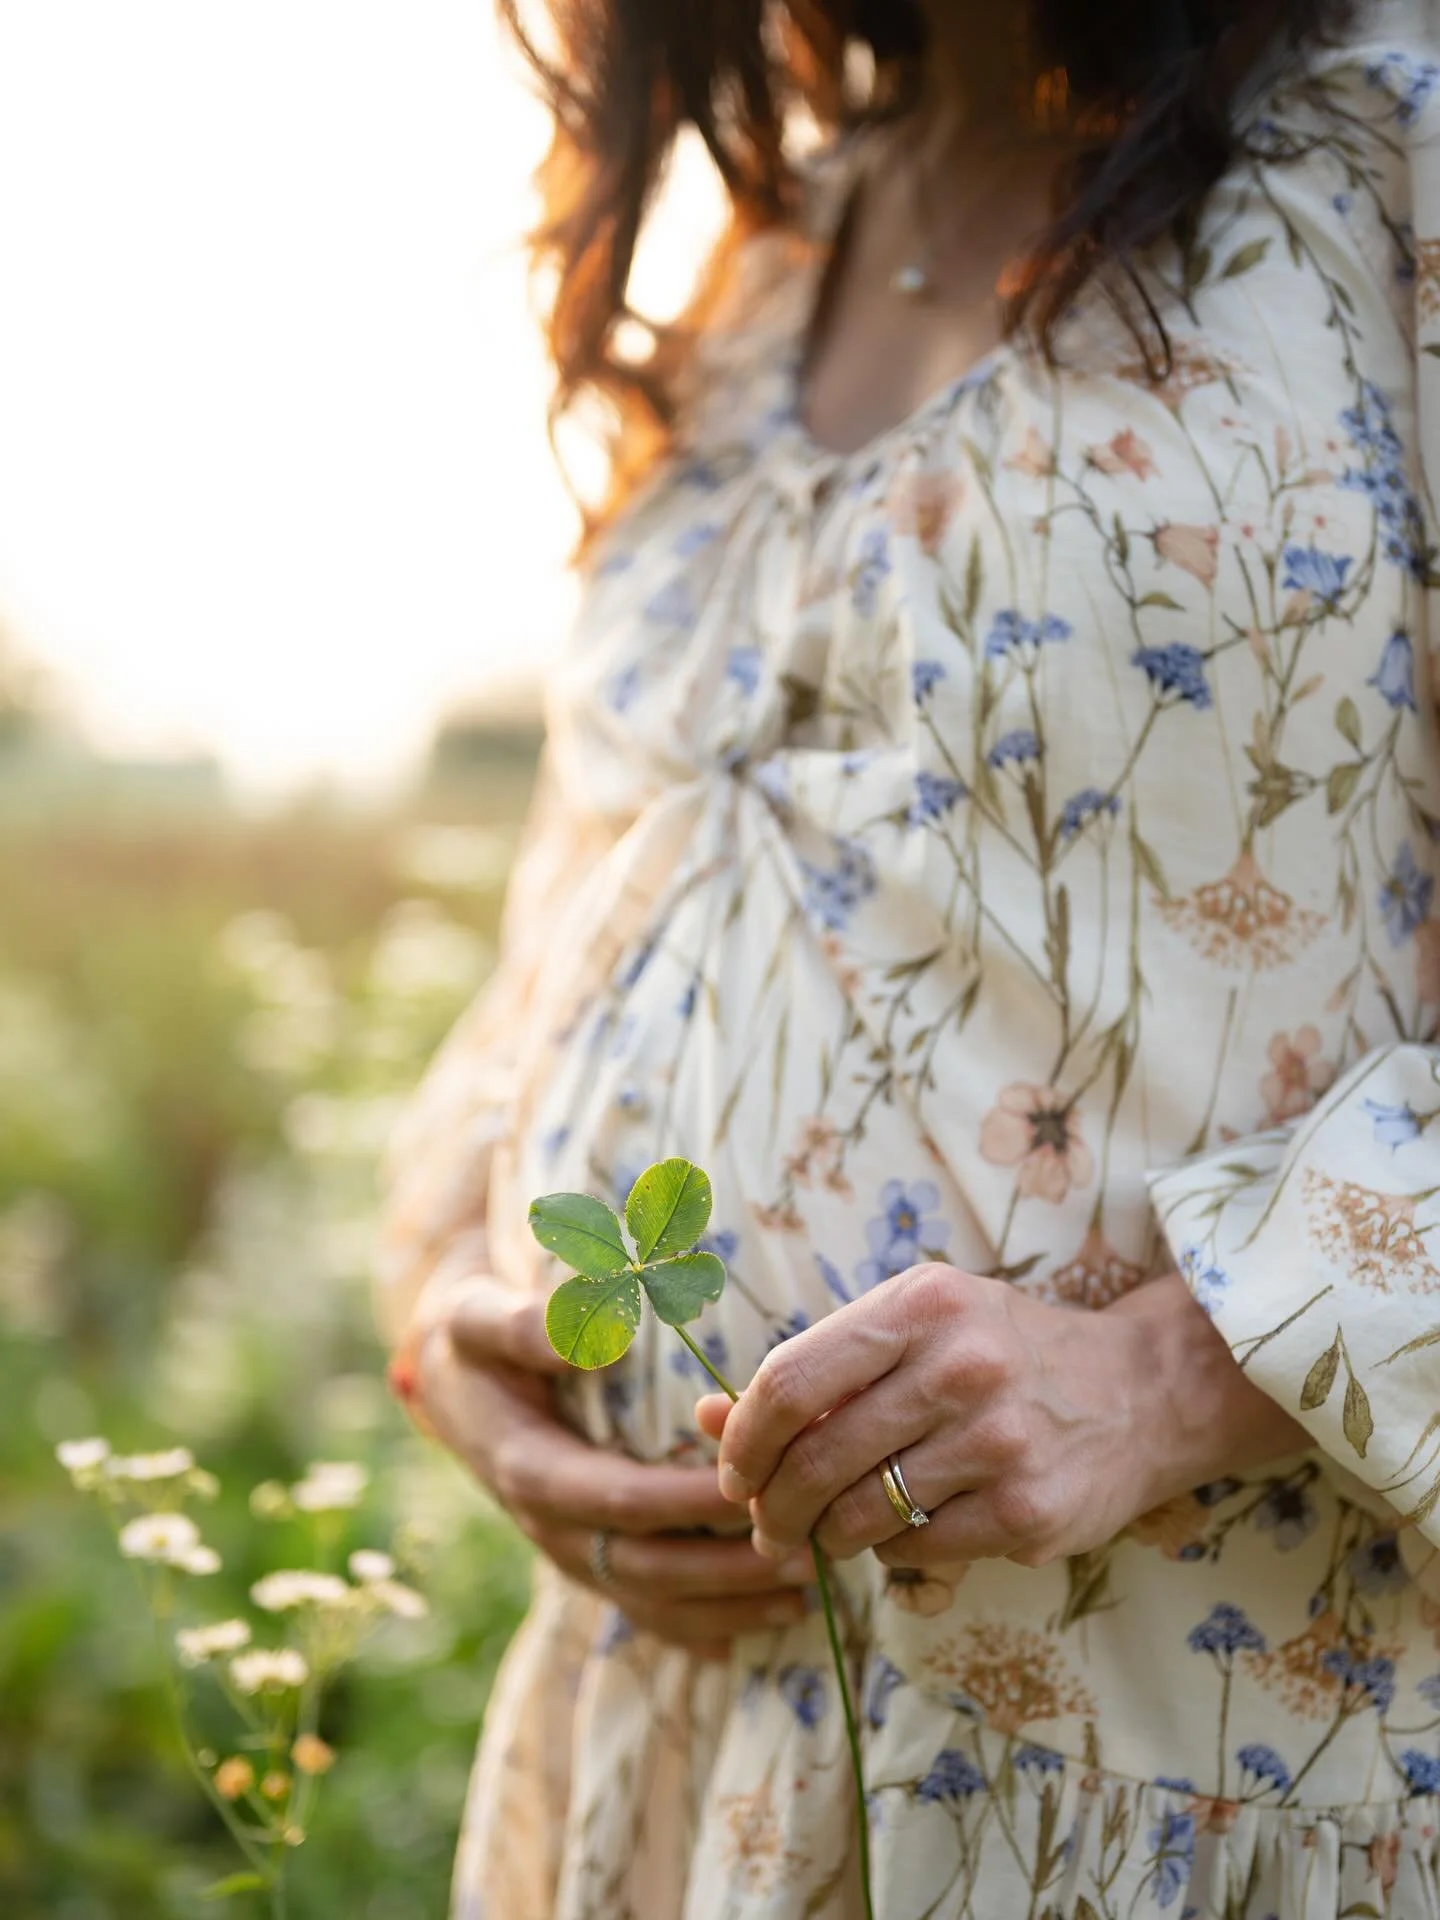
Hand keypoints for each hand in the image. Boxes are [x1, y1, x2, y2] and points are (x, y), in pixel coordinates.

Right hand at [405, 1275, 815, 1655]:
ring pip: (652, 1599)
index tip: (747, 1488)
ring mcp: (569, 1552)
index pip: (617, 1498)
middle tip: (802, 1555)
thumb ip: (525, 1329)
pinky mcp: (587, 1560)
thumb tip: (599, 1344)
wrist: (452, 1384)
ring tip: (804, 1595)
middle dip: (724, 1568)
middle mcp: (550, 1527)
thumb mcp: (479, 1319)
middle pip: (644, 1566)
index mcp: (530, 1469)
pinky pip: (645, 1609)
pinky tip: (763, 1628)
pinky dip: (704, 1628)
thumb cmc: (478, 1341)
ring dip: (727, 1605)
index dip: (682, 1501)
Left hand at [700, 1264, 1308, 1570]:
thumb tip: (699, 1417)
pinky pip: (916, 1551)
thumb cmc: (1001, 1353)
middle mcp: (960, 1365)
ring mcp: (998, 1441)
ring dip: (827, 1538)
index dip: (742, 1439)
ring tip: (829, 1536)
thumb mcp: (914, 1328)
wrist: (1141, 1390)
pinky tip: (904, 1535)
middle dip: (775, 1508)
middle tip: (769, 1528)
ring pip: (861, 1516)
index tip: (734, 1472)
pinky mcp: (1028, 1511)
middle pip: (816, 1459)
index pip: (790, 1380)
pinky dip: (893, 1553)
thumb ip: (815, 1372)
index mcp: (921, 1303)